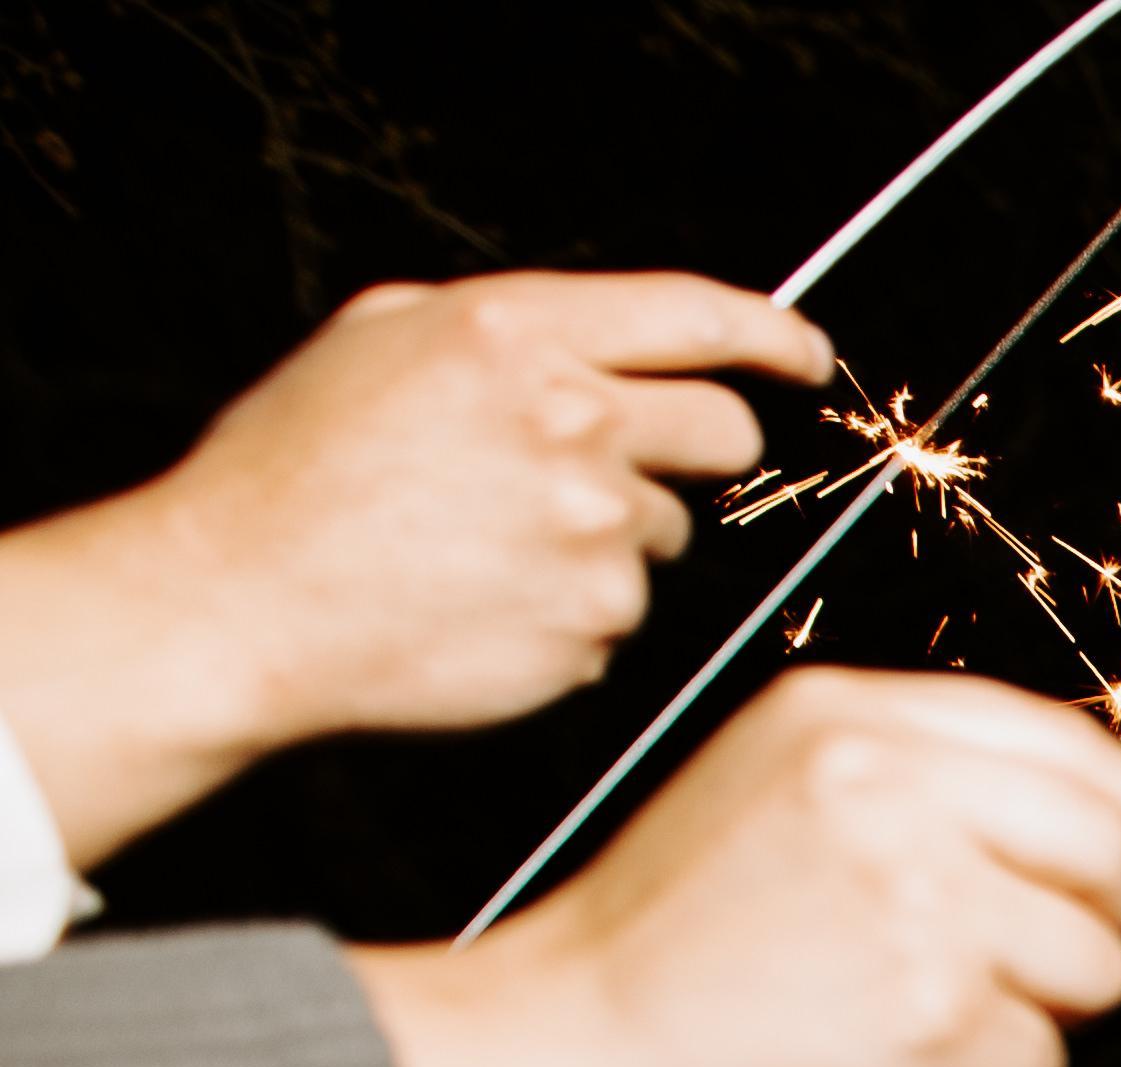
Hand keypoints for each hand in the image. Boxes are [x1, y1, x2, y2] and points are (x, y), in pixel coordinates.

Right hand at [0, 272, 825, 857]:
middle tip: (625, 469)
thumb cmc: (293, 472)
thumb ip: (503, 331)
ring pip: (666, 529)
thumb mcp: (379, 341)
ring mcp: (594, 528)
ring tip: (490, 544)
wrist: (240, 601)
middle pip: (725, 431)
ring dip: (607, 537)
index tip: (803, 356)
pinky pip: (621, 611)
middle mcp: (571, 422)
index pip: (692, 314)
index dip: (770, 335)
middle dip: (701, 447)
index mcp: (513, 335)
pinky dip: (570, 609)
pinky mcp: (598, 622)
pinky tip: (486, 600)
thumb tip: (604, 339)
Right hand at [349, 667, 1120, 1066]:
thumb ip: (919, 779)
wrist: (572, 1044)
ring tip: (914, 1014)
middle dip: (1098, 922)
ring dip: (1038, 1013)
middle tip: (1028, 967)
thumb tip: (1098, 825)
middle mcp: (884, 786)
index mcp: (843, 716)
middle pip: (1105, 850)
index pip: (1066, 742)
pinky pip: (1039, 1060)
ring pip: (1095, 964)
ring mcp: (916, 895)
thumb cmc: (677, 941)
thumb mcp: (777, 789)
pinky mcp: (934, 1008)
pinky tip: (884, 1066)